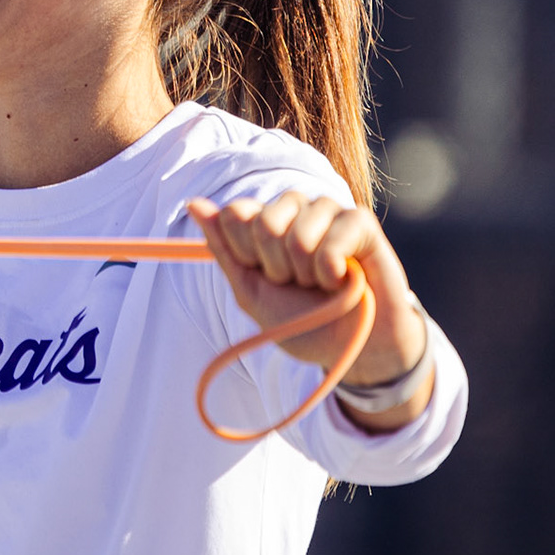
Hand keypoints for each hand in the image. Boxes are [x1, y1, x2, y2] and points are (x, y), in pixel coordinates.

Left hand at [186, 192, 431, 426]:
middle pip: (264, 223)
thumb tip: (193, 204)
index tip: (265, 277)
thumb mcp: (252, 292)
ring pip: (298, 234)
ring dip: (307, 273)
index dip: (246, 254)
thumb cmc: (304, 322)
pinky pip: (335, 237)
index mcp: (264, 221)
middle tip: (298, 284)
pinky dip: (333, 270)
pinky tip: (345, 280)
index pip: (234, 214)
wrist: (353, 351)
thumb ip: (223, 249)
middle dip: (278, 268)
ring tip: (323, 284)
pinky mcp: (360, 221)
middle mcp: (293, 209)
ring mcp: (327, 211)